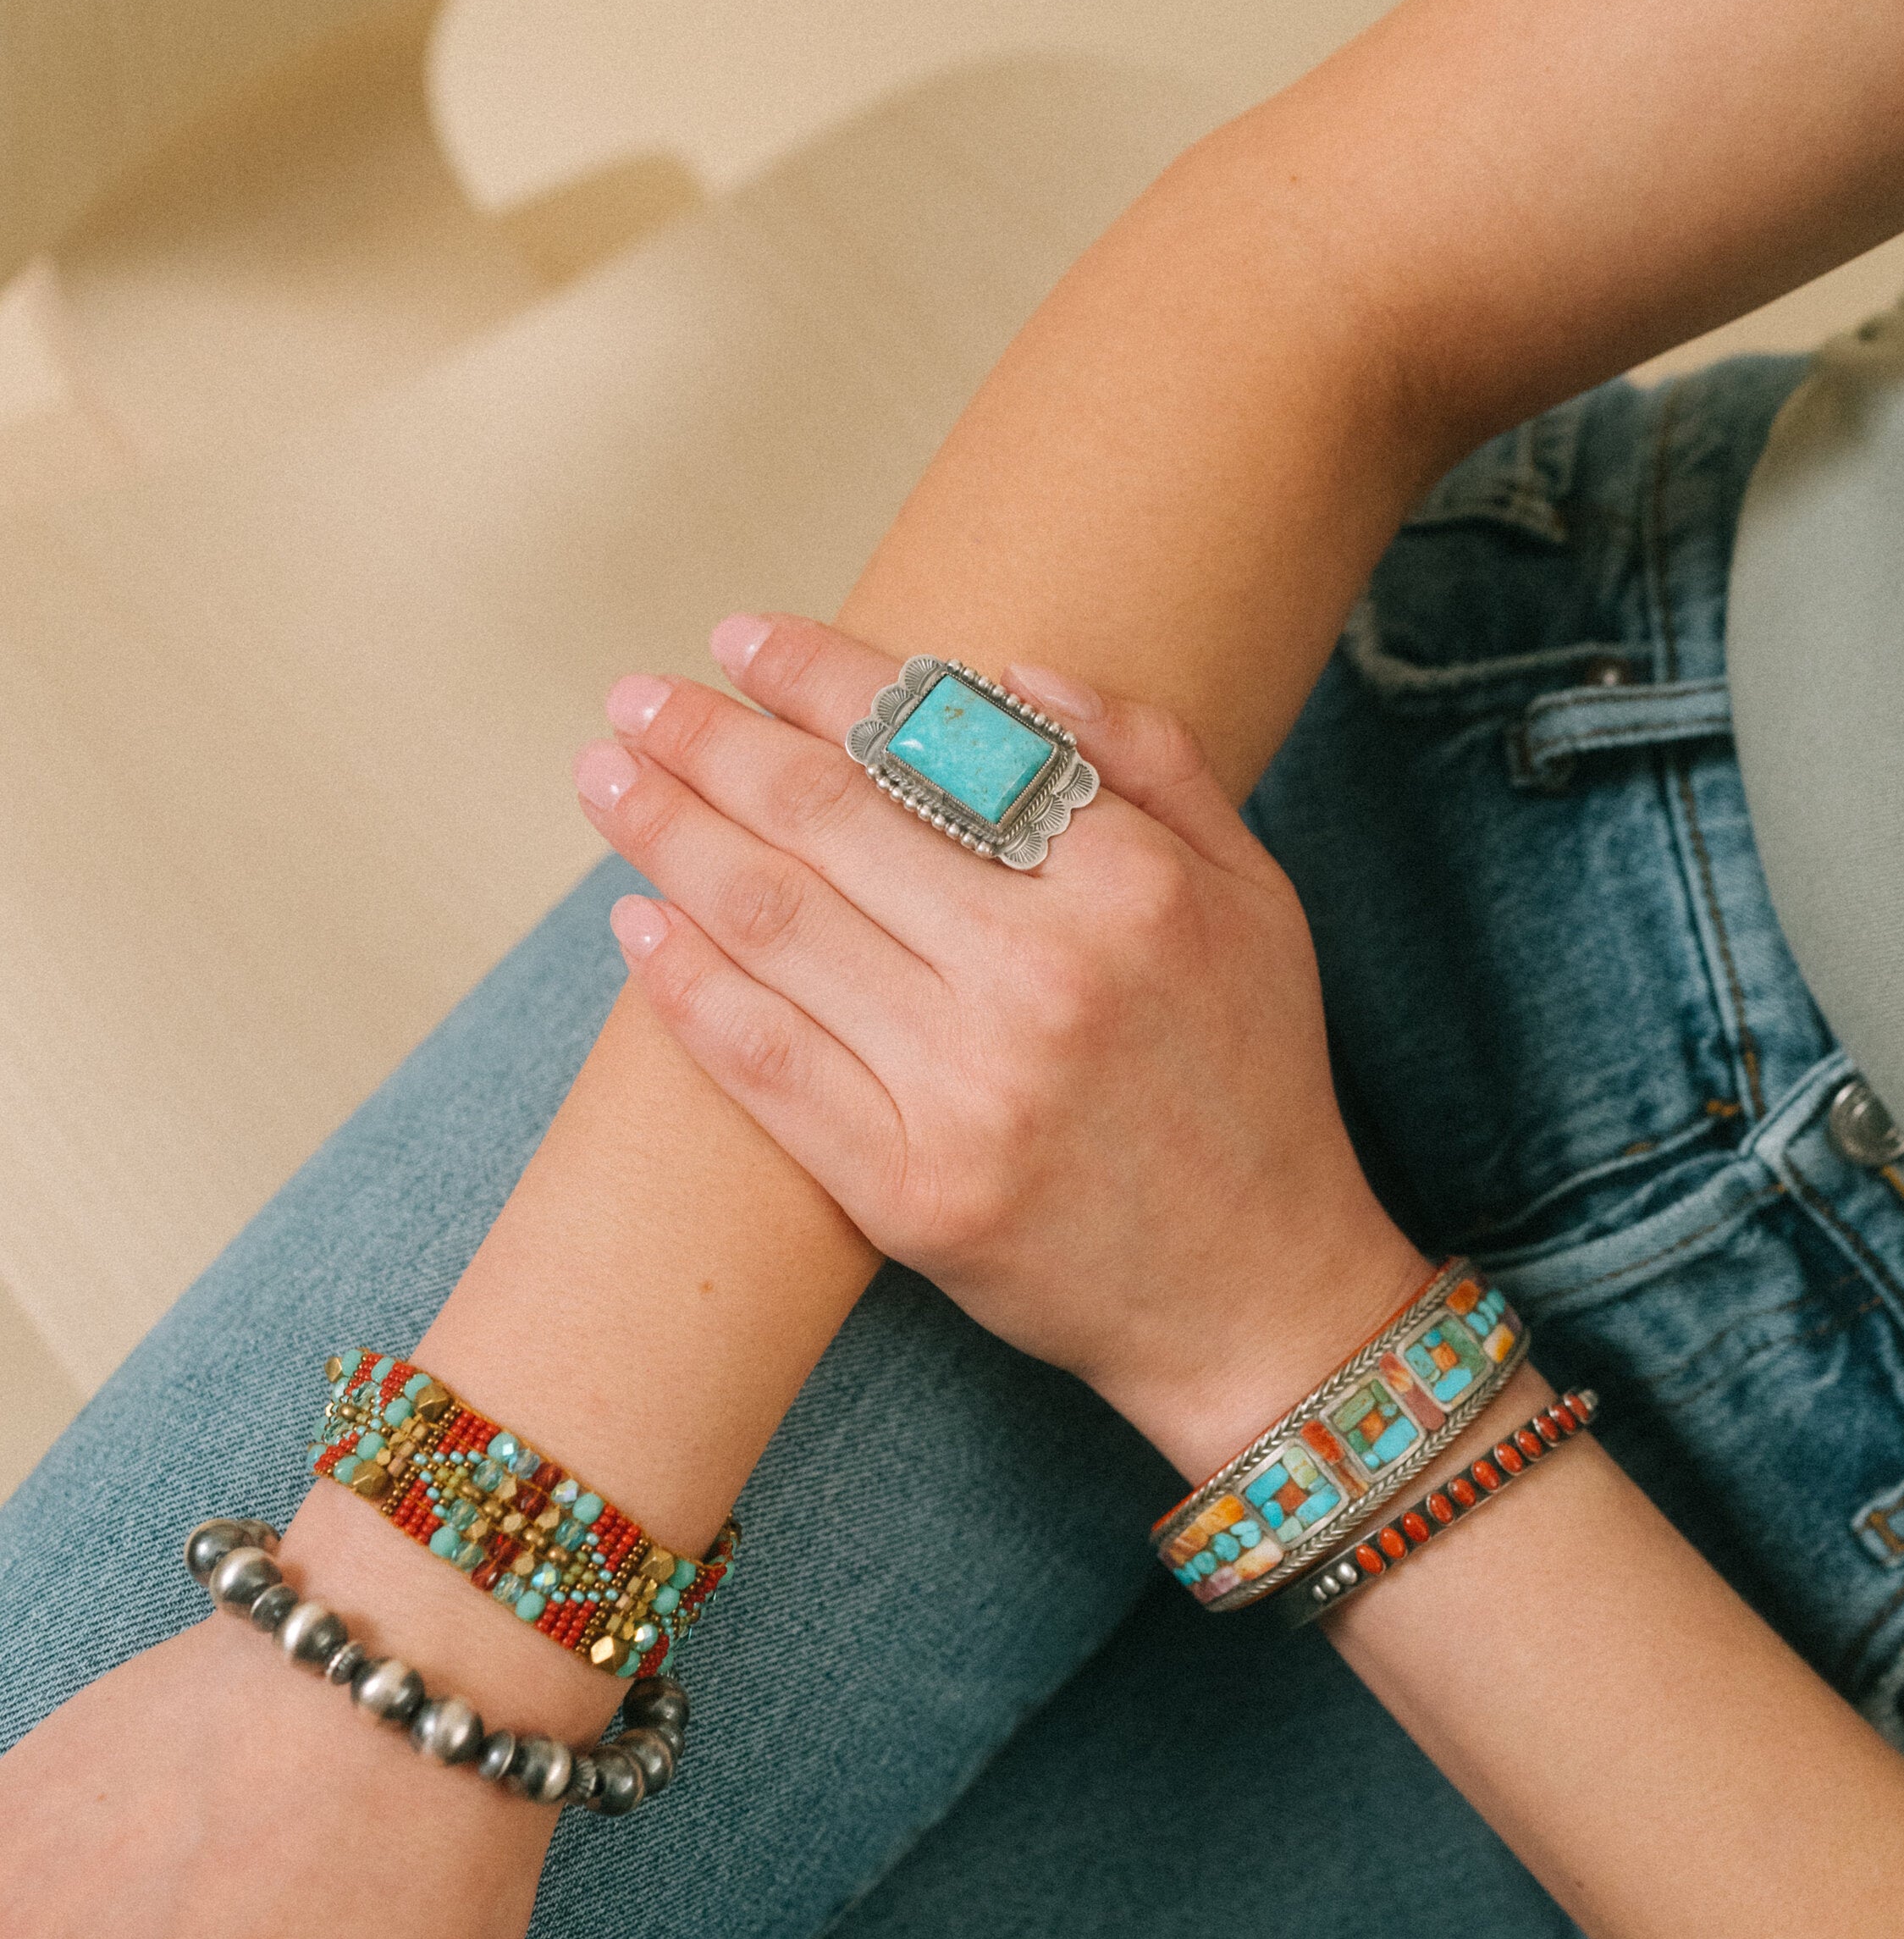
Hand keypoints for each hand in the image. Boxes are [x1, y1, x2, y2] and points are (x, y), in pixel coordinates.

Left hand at [572, 615, 1429, 1474]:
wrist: (1261, 1297)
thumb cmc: (1253, 1078)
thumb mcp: (1258, 893)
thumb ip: (1153, 762)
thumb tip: (1008, 673)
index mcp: (1130, 886)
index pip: (936, 742)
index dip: (820, 679)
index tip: (743, 641)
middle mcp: (1045, 977)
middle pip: (830, 821)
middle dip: (712, 742)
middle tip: (639, 697)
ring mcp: (968, 1091)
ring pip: (776, 926)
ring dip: (669, 835)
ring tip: (608, 777)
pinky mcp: (909, 1194)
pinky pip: (767, 1064)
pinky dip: (687, 985)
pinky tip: (636, 921)